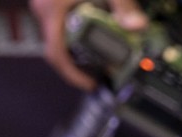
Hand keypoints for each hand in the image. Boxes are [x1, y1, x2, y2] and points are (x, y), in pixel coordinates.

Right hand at [30, 0, 147, 89]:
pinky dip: (80, 29)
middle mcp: (43, 8)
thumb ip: (123, 6)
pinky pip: (62, 21)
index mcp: (51, 10)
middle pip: (59, 47)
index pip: (56, 54)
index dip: (73, 75)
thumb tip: (138, 26)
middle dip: (83, 61)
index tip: (90, 84)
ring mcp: (46, 3)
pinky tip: (99, 27)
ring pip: (61, 34)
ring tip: (107, 51)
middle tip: (107, 69)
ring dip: (83, 45)